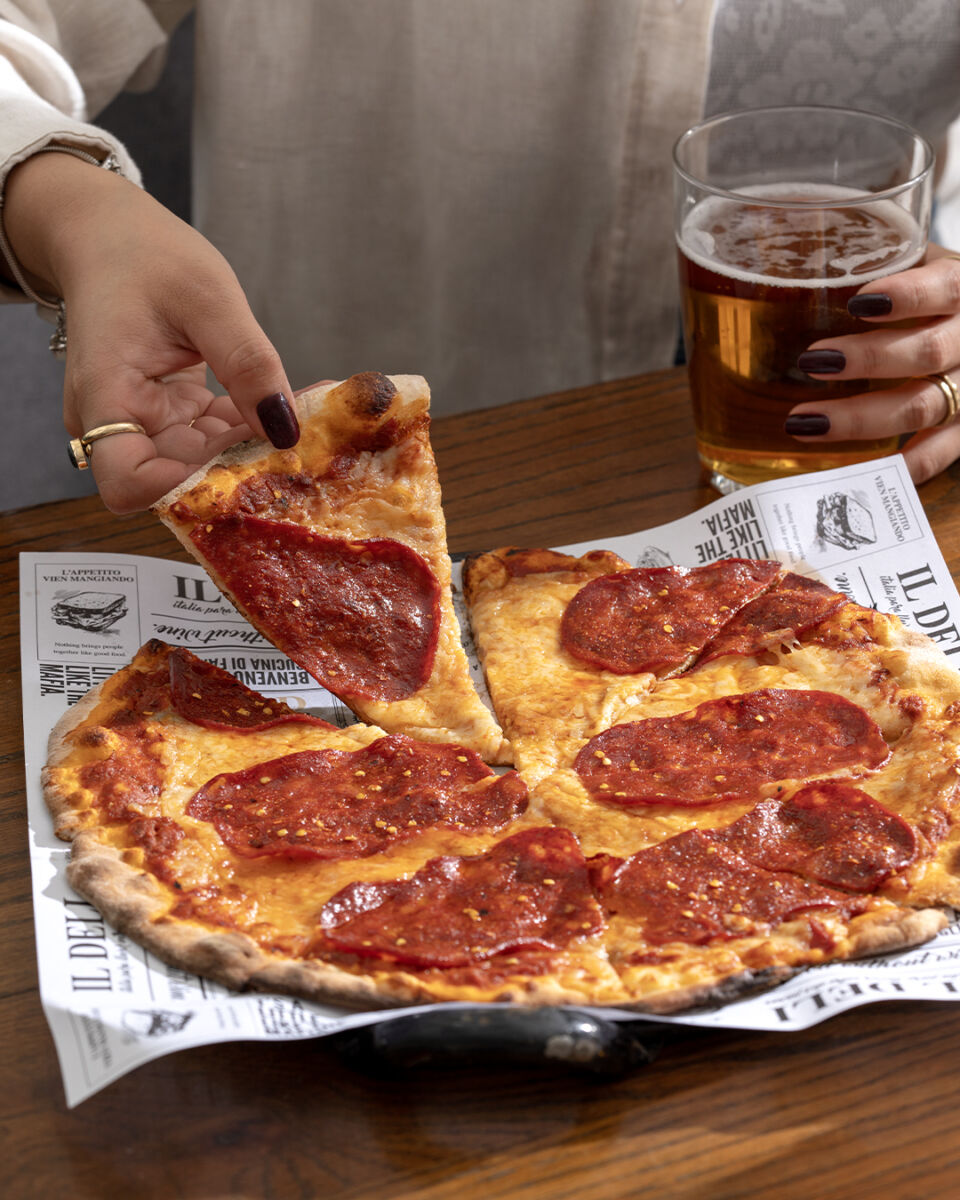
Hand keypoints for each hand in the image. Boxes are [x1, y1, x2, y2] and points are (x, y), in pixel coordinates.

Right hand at [3, 152, 298, 512]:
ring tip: (297, 422)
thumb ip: (248, 364)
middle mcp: (117, 422)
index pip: (130, 483)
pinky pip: (209, 440)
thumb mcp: (209, 298)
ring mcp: (142, 423)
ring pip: (199, 464)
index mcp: (107, 394)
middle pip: (174, 479)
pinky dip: (243, 431)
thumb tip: (285, 429)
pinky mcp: (167, 417)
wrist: (112, 238)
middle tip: (298, 446)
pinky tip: (278, 410)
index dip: (186, 488)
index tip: (245, 462)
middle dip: (234, 469)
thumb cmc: (144, 256)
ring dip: (247, 451)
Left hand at [786, 245, 959, 483]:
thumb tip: (795, 266)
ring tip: (802, 420)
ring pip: (923, 407)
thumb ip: (875, 262)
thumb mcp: (916, 262)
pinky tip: (854, 471)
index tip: (860, 303)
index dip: (908, 296)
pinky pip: (940, 455)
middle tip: (811, 360)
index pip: (946, 288)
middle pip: (928, 353)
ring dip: (859, 417)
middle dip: (869, 359)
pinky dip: (900, 466)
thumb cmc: (932, 291)